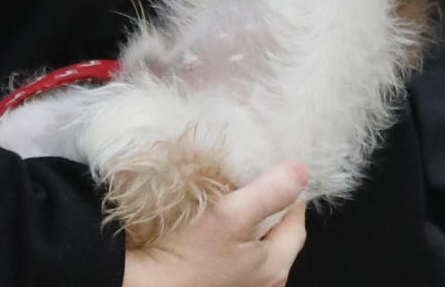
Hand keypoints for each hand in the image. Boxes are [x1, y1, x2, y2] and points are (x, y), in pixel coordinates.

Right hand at [122, 161, 307, 286]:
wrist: (143, 285)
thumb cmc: (187, 255)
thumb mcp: (231, 215)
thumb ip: (269, 193)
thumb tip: (301, 172)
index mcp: (274, 268)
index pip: (296, 221)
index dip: (290, 193)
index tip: (277, 168)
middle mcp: (262, 283)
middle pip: (276, 233)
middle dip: (269, 205)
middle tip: (253, 176)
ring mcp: (239, 285)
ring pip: (254, 241)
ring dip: (247, 218)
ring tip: (231, 192)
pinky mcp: (217, 282)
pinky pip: (234, 251)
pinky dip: (230, 232)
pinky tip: (213, 219)